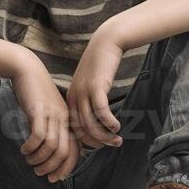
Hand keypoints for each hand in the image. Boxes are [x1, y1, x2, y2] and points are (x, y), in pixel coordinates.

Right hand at [10, 56, 79, 183]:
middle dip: (53, 167)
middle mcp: (64, 118)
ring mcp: (52, 114)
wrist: (28, 69)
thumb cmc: (36, 93)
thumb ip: (52, 128)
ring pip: (52, 146)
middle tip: (39, 172)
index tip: (55, 178)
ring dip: (39, 159)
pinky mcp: (38, 110)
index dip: (66, 167)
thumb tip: (48, 151)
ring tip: (29, 160)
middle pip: (65, 151)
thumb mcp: (49, 111)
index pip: (75, 150)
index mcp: (69, 120)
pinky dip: (31, 147)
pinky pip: (38, 136)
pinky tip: (24, 149)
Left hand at [67, 27, 124, 149]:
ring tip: (118, 140)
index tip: (101, 146)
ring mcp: (83, 92)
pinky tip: (117, 127)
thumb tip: (96, 120)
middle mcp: (73, 97)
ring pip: (91, 124)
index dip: (86, 140)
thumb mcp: (90, 84)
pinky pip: (101, 111)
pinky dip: (109, 123)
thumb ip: (88, 100)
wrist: (106, 42)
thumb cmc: (100, 64)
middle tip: (113, 145)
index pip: (73, 128)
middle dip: (97, 142)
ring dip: (105, 136)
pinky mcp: (96, 87)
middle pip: (81, 130)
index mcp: (70, 99)